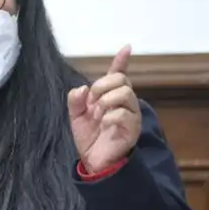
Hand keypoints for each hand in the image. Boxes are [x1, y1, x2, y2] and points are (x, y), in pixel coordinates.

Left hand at [68, 45, 142, 173]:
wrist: (93, 161)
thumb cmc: (90, 138)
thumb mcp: (76, 116)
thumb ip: (75, 100)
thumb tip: (83, 89)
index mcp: (111, 96)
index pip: (119, 74)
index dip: (122, 61)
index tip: (127, 48)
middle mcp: (125, 103)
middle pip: (122, 80)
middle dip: (103, 85)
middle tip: (92, 101)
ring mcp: (131, 115)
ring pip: (124, 93)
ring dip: (106, 101)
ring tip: (98, 115)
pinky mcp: (132, 129)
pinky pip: (123, 113)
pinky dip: (110, 116)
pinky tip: (104, 124)